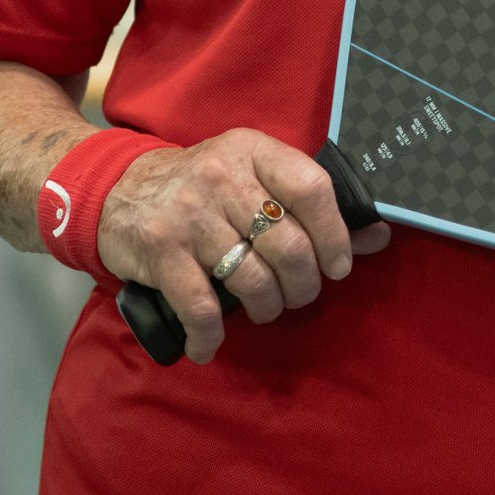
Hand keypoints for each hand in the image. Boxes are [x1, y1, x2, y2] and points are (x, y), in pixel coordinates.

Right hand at [98, 129, 392, 363]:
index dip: (335, 234)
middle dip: (303, 285)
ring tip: (264, 309)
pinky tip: (209, 344)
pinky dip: (210, 335)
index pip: (311, 187)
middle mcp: (222, 177)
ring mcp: (189, 215)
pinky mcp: (161, 251)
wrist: (116, 189)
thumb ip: (310, 204)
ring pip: (252, 279)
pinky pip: (201, 307)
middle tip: (298, 294)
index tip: (338, 265)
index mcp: (252, 151)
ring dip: (267, 308)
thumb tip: (378, 236)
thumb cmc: (201, 186)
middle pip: (288, 245)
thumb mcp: (252, 176)